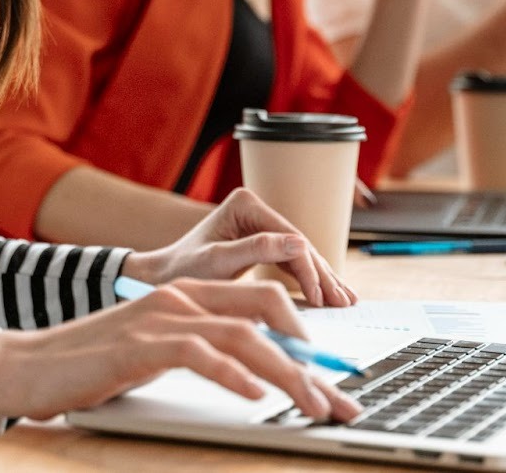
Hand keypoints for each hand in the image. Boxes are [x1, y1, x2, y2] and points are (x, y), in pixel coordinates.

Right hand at [0, 278, 362, 423]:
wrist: (26, 366)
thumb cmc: (93, 364)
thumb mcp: (159, 353)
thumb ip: (204, 351)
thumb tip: (259, 375)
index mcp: (191, 293)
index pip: (266, 303)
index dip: (309, 340)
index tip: (338, 378)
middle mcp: (182, 296)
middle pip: (268, 310)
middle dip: (313, 358)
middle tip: (339, 399)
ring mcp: (162, 318)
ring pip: (244, 333)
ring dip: (287, 373)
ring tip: (312, 404)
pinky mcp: (140, 344)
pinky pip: (199, 353)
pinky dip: (233, 374)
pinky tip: (255, 396)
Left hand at [124, 187, 356, 306]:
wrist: (160, 279)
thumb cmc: (182, 270)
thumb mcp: (218, 261)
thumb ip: (257, 250)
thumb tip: (300, 244)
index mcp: (245, 204)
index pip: (288, 237)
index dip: (309, 267)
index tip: (320, 295)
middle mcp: (255, 209)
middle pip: (299, 244)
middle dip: (322, 275)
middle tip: (343, 302)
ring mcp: (259, 225)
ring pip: (299, 254)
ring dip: (322, 278)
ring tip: (345, 301)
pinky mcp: (261, 242)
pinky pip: (290, 262)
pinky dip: (308, 280)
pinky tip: (327, 295)